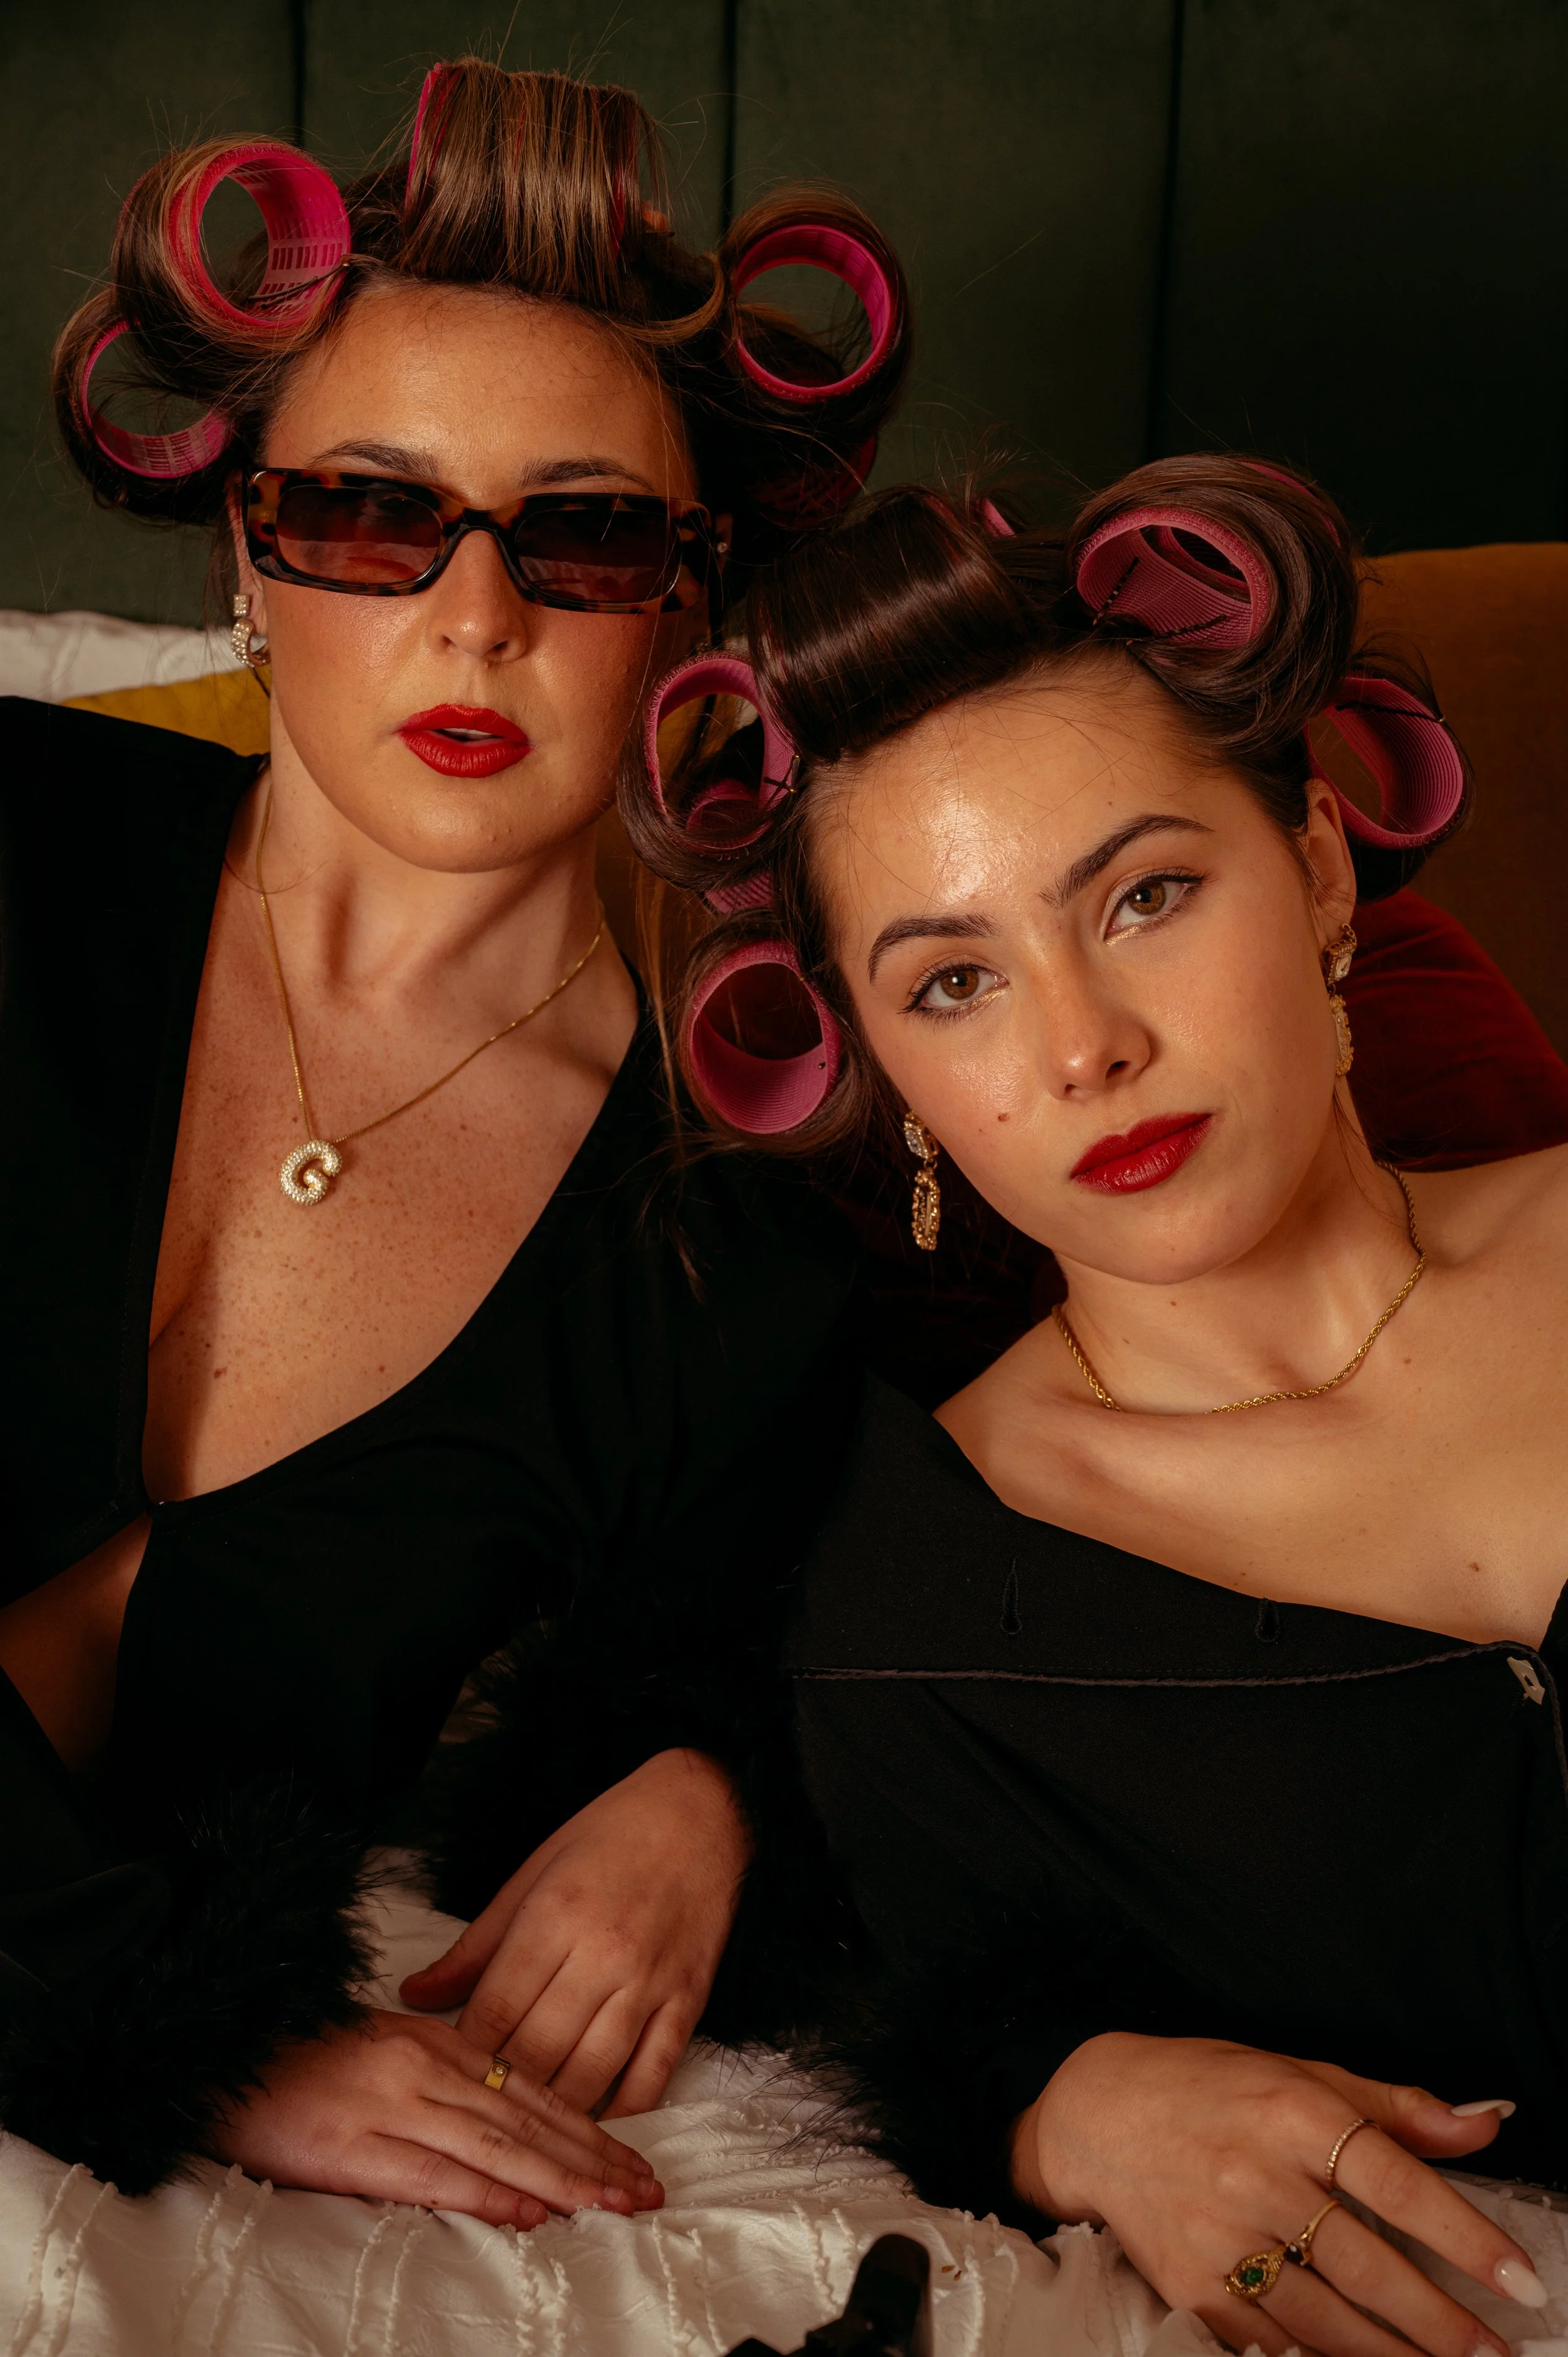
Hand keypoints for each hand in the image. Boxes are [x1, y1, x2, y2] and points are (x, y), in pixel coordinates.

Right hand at [210, 2009, 662, 2226]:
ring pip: (497, 2146)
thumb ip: (445, 2076)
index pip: (531, 2090)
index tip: (634, 2158)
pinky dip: (489, 2193)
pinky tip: (530, 2210)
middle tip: (646, 2191)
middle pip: (528, 2119)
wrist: (218, 2054)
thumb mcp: (386, 2048)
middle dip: (594, 2159)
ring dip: (562, 2180)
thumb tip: (508, 2117)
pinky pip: (434, 2174)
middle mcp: (423, 2067)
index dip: (589, 2127)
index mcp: (435, 2040)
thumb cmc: (303, 2057)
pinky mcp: (352, 2146)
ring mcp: (390, 2105)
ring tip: (611, 2205)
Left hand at [401, 1748, 750, 2115]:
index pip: (493, 2011)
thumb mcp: (532, 1872)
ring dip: (554, 2117)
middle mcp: (602, 1955)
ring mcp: (649, 1982)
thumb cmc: (612, 1835)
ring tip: (525, 2137)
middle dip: (500, 2093)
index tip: (444, 2076)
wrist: (703, 1811)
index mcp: (554, 1916)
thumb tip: (416, 1993)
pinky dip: (623, 2113)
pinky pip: (654, 2076)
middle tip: (477, 2115)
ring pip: (590, 2075)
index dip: (462, 2055)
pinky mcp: (689, 2001)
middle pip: (537, 2053)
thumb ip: (476, 1945)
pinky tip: (595, 2133)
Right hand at [1013, 2033, 1539, 2356]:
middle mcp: (1256, 2175)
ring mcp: (1220, 2238)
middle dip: (1441, 2322)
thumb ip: (1396, 2107)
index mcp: (1291, 2111)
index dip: (1466, 2236)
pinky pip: (1271, 2342)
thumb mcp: (1301, 2073)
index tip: (1520, 2282)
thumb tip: (1485, 2122)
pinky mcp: (1192, 2286)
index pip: (1397, 2181)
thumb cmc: (1207, 2087)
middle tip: (1494, 2354)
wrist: (1093, 2113)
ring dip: (1393, 2356)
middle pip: (1368, 2266)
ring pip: (1326, 2319)